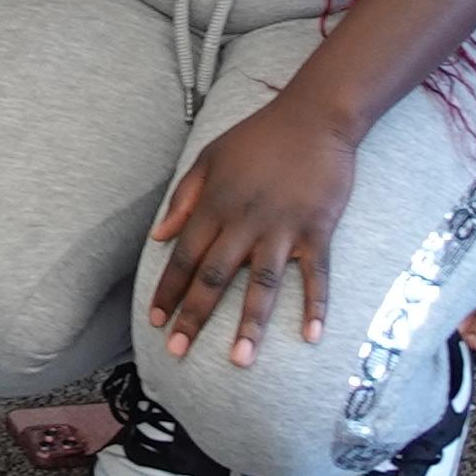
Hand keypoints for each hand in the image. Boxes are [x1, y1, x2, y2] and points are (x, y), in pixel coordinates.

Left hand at [147, 97, 360, 363]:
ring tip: (239, 360)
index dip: (168, 291)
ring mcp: (283, 227)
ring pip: (261, 283)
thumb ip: (184, 198)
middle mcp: (244, 221)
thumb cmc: (258, 136)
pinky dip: (315, 304)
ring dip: (250, 323)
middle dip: (195, 316)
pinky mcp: (318, 229)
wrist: (314, 116)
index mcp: (215, 204)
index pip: (184, 256)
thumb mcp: (208, 158)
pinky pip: (316, 274)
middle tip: (180, 352)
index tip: (157, 322)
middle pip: (214, 276)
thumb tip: (159, 236)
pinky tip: (311, 335)